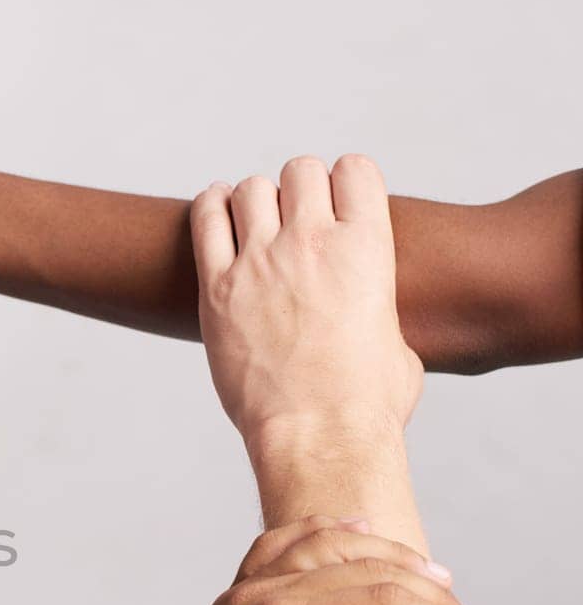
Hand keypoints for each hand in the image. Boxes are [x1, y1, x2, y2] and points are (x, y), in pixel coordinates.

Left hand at [122, 516, 489, 604]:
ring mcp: (243, 594)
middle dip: (430, 598)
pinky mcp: (237, 604)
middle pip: (364, 570)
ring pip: (329, 548)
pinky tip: (355, 533)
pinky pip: (285, 546)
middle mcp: (257, 595)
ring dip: (390, 560)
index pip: (380, 600)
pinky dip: (328, 534)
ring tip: (440, 584)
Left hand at [191, 155, 421, 449]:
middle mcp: (313, 242)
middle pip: (300, 171)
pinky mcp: (217, 288)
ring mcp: (261, 262)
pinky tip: (216, 213)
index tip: (337, 204)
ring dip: (254, 201)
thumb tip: (373, 328)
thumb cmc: (367, 403)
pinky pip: (206, 220)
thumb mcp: (399, 343)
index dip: (345, 183)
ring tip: (254, 224)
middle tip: (294, 218)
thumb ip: (380, 313)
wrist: (320, 434)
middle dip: (299, 189)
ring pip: (250, 190)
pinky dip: (210, 208)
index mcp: (368, 246)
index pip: (354, 170)